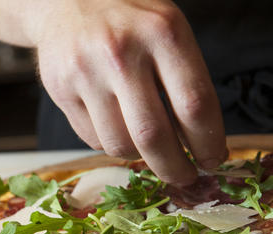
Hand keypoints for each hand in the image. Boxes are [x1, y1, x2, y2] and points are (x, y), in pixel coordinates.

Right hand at [31, 0, 225, 185]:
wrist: (69, 1)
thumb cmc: (132, 22)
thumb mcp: (169, 33)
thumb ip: (186, 82)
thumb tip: (202, 145)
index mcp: (163, 33)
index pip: (194, 105)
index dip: (208, 143)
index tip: (213, 160)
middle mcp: (121, 53)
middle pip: (154, 135)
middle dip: (175, 168)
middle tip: (185, 177)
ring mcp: (86, 73)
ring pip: (120, 145)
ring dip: (140, 157)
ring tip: (148, 146)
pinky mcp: (60, 90)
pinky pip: (93, 139)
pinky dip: (111, 143)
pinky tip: (117, 125)